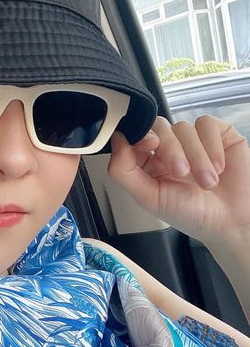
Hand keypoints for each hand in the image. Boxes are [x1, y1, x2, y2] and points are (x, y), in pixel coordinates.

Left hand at [107, 115, 249, 246]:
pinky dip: (212, 146)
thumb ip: (124, 171)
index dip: (140, 134)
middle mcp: (169, 148)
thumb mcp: (149, 197)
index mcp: (148, 162)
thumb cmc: (191, 214)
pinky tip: (218, 168)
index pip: (137, 135)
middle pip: (159, 127)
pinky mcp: (217, 135)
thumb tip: (115, 140)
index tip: (149, 144)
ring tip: (207, 182)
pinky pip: (208, 124)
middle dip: (170, 148)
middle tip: (181, 172)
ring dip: (196, 155)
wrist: (230, 222)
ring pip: (184, 127)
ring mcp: (193, 140)